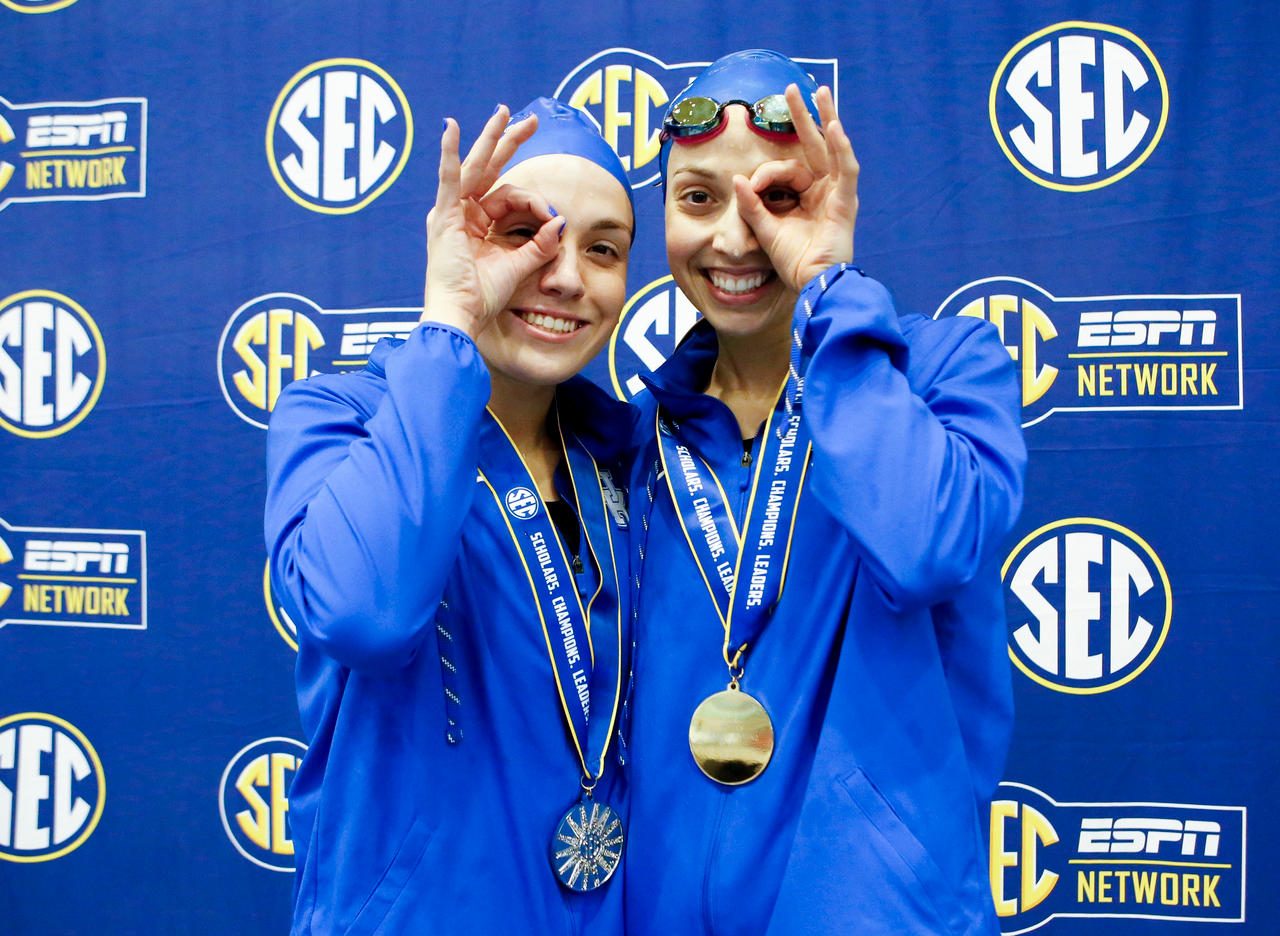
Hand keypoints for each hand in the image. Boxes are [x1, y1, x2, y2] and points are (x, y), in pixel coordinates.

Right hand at [422, 107, 564, 336]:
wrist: (461, 317)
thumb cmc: (483, 299)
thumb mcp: (519, 266)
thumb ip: (540, 244)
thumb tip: (561, 222)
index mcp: (476, 226)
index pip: (509, 197)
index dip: (534, 201)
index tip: (552, 216)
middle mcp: (461, 215)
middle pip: (489, 170)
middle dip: (508, 142)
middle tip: (528, 120)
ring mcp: (450, 213)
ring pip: (475, 167)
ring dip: (490, 139)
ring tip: (504, 113)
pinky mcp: (444, 217)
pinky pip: (449, 178)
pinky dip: (450, 153)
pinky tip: (452, 128)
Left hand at [732, 85, 858, 292]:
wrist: (812, 285)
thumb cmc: (792, 262)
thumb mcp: (764, 229)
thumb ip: (751, 204)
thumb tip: (736, 178)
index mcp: (805, 196)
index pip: (785, 169)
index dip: (765, 173)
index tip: (749, 184)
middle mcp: (823, 190)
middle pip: (814, 146)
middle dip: (803, 116)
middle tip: (792, 88)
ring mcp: (837, 194)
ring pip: (833, 148)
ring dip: (826, 119)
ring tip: (818, 93)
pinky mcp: (846, 202)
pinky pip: (846, 169)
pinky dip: (841, 147)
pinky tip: (834, 126)